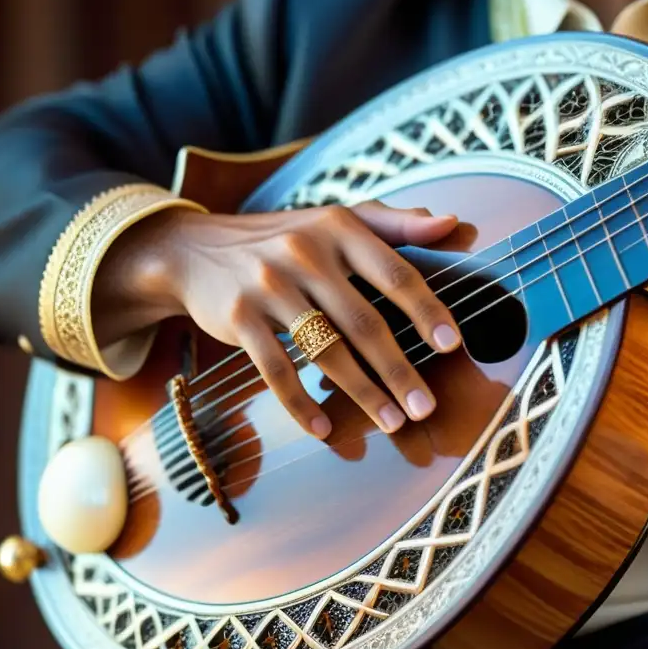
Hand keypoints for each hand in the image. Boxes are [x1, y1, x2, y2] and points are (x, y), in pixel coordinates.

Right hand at [94, 201, 462, 438]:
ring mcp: (269, 285)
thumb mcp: (336, 219)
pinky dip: (300, 403)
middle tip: (426, 407)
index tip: (452, 346)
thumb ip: (395, 223)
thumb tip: (453, 223)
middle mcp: (305, 252)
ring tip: (393, 422)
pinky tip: (324, 429)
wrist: (195, 249)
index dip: (426, 311)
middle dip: (399, 370)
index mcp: (339, 228)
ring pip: (325, 350)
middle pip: (364, 322)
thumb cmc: (285, 238)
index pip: (394, 273)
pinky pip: (275, 369)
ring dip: (363, 393)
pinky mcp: (237, 316)